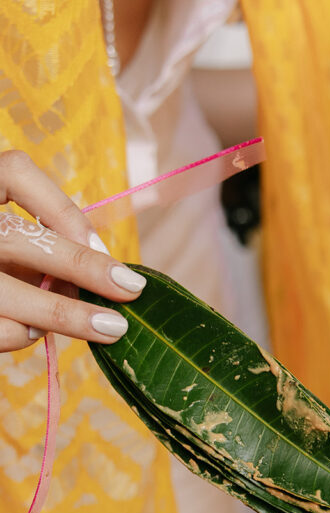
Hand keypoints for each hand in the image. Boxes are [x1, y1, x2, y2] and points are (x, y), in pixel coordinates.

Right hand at [0, 149, 146, 351]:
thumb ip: (44, 246)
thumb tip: (105, 272)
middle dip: (80, 265)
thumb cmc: (0, 266)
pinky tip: (31, 331)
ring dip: (60, 313)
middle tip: (130, 290)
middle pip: (19, 238)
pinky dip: (20, 335)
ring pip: (7, 293)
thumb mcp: (14, 243)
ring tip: (98, 326)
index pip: (13, 172)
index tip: (102, 245)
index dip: (62, 210)